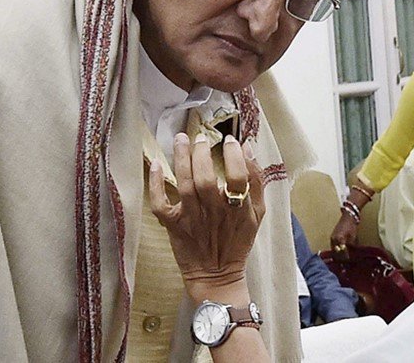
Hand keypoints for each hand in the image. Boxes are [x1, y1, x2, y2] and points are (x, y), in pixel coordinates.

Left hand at [149, 132, 264, 297]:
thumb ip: (256, 182)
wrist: (217, 275)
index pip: (239, 177)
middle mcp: (214, 212)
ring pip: (184, 185)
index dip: (234, 156)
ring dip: (181, 159)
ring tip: (181, 139)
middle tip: (200, 138)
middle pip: (206, 179)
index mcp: (238, 209)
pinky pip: (161, 204)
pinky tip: (157, 165)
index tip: (230, 141)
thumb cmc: (238, 241)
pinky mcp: (173, 226)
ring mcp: (192, 219)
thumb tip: (248, 148)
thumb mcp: (257, 213)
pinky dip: (155, 185)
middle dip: (201, 154)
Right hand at [329, 213, 358, 260]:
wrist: (347, 217)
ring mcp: (332, 238)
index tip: (348, 261)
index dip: (345, 257)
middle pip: (336, 252)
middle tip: (344, 264)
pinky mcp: (332, 237)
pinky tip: (339, 254)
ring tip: (341, 261)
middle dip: (340, 258)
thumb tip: (351, 254)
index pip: (342, 251)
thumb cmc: (352, 226)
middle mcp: (334, 239)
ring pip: (333, 250)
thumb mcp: (353, 237)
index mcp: (340, 239)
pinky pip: (333, 246)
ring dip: (337, 255)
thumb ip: (351, 246)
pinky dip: (335, 251)